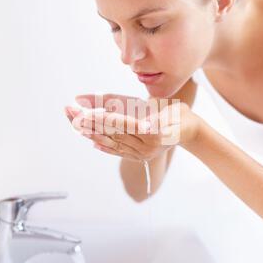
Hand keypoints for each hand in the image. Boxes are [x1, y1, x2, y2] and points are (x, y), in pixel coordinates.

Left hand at [64, 93, 198, 161]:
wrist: (191, 130)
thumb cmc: (177, 113)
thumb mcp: (160, 106)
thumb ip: (131, 104)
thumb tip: (113, 108)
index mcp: (154, 133)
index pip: (123, 124)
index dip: (103, 118)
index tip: (85, 112)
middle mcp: (147, 147)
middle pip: (113, 133)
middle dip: (90, 123)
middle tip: (71, 113)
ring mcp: (143, 154)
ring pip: (113, 143)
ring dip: (92, 134)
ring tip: (76, 125)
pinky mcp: (140, 157)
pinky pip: (119, 152)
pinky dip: (105, 147)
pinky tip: (93, 143)